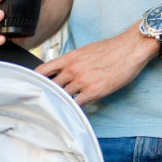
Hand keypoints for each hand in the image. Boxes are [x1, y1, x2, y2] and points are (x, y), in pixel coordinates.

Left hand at [35, 27, 155, 104]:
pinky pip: (76, 104)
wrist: (131, 47)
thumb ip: (72, 62)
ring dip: (58, 104)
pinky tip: (69, 114)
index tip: (29, 88)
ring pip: (62, 97)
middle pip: (50, 87)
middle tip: (39, 105)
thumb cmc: (112, 48)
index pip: (43, 70)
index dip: (34, 80)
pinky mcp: (94, 91)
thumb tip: (62, 71)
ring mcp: (82, 81)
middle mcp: (72, 70)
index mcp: (69, 58)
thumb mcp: (86, 51)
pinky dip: (72, 110)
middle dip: (45, 96)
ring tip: (53, 112)